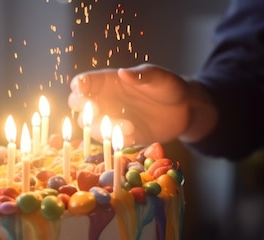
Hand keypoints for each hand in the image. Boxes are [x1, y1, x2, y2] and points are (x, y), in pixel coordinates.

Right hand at [68, 64, 190, 146]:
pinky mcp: (121, 137)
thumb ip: (143, 75)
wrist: (186, 111)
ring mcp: (111, 120)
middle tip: (95, 110)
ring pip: (89, 126)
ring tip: (127, 125)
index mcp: (109, 81)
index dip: (78, 86)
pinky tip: (134, 132)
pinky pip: (108, 142)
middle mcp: (105, 101)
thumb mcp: (160, 78)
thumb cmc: (170, 87)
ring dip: (99, 128)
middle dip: (81, 108)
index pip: (83, 82)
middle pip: (77, 105)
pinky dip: (116, 140)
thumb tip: (123, 72)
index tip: (83, 90)